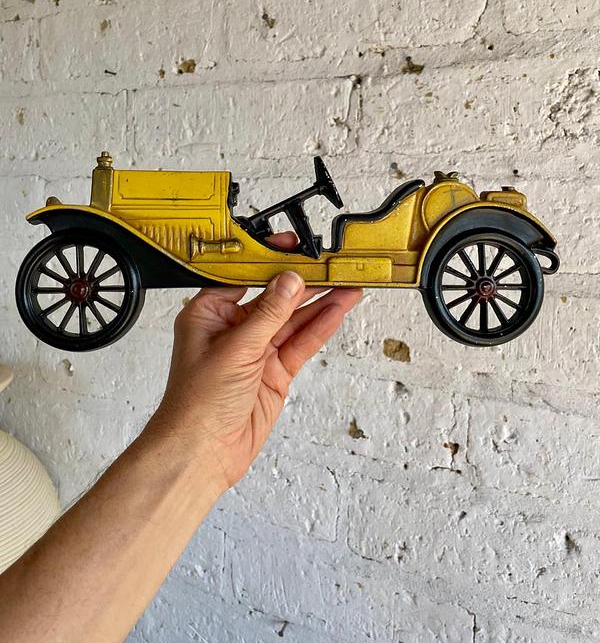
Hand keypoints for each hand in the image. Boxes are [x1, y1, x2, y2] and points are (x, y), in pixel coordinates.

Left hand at [149, 233, 361, 490]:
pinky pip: (300, 344)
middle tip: (332, 266)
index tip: (294, 248)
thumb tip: (289, 281)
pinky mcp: (274, 372)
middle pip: (275, 297)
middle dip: (304, 282)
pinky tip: (336, 311)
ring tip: (347, 285)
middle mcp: (232, 329)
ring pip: (293, 320)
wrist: (202, 453)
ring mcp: (256, 351)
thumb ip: (268, 314)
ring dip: (320, 303)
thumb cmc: (196, 404)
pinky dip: (319, 328)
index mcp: (209, 314)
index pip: (244, 277)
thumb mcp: (235, 349)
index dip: (270, 260)